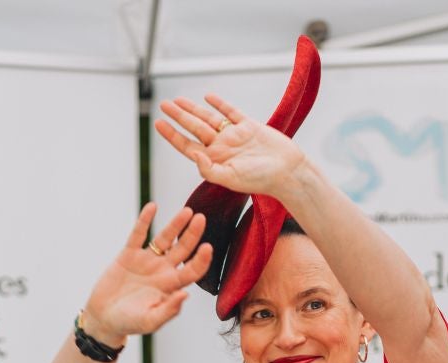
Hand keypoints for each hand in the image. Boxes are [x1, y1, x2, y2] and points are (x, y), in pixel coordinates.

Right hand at [82, 203, 212, 343]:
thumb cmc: (129, 323)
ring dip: (175, 225)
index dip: (201, 260)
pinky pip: (138, 234)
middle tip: (201, 218)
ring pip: (164, 239)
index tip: (208, 247)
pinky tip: (153, 207)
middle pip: (183, 249)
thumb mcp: (150, 321)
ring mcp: (147, 261)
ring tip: (187, 211)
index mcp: (171, 286)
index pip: (192, 270)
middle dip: (193, 234)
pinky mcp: (128, 255)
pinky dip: (145, 221)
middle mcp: (163, 270)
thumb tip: (185, 294)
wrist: (104, 318)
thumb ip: (168, 310)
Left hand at [155, 94, 306, 198]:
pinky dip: (220, 105)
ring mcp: (235, 136)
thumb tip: (192, 155)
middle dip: (178, 116)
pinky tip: (209, 97)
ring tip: (178, 100)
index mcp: (215, 160)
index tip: (158, 123)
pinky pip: (231, 113)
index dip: (172, 135)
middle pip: (195, 128)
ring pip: (209, 118)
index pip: (187, 145)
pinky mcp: (249, 126)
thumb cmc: (261, 179)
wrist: (288, 171)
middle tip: (163, 105)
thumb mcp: (231, 178)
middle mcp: (222, 147)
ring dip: (194, 109)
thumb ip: (209, 170)